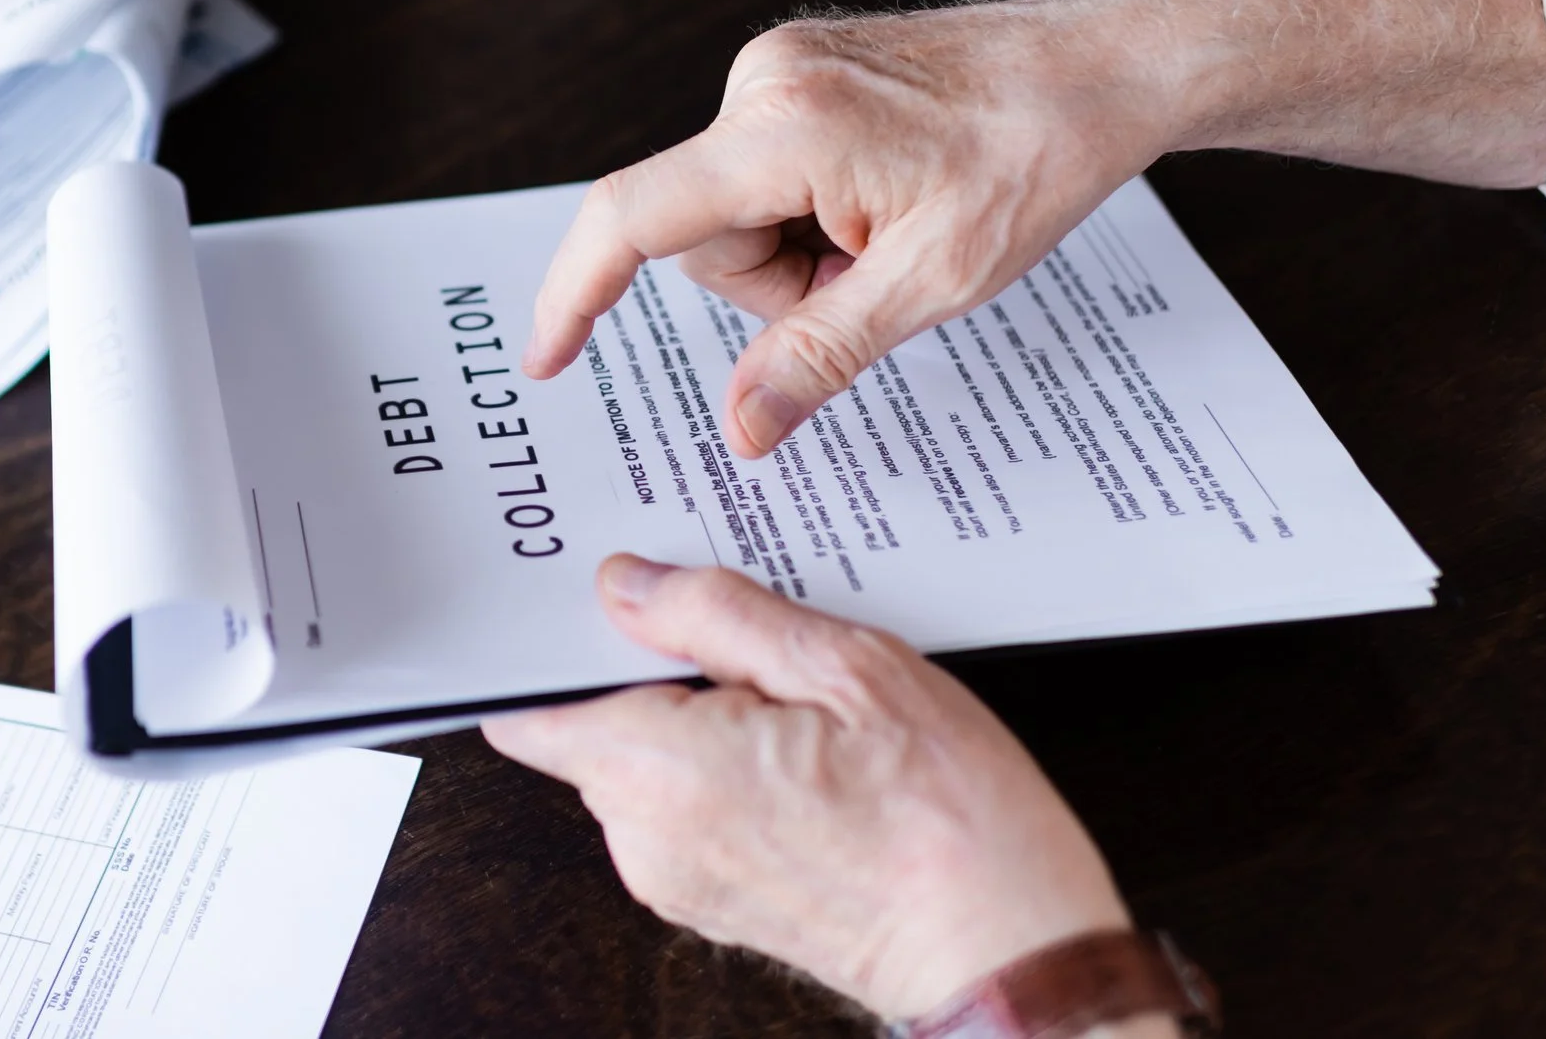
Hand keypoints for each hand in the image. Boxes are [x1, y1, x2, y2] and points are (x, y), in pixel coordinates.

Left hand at [484, 556, 1135, 1022]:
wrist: (1014, 960)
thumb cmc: (952, 824)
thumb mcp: (851, 668)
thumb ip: (719, 614)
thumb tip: (630, 586)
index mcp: (661, 773)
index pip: (530, 705)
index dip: (558, 640)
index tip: (603, 597)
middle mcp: (647, 839)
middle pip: (594, 720)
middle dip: (650, 667)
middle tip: (745, 632)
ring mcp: (677, 881)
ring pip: (644, 760)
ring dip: (697, 714)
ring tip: (800, 695)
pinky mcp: (714, 901)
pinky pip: (686, 806)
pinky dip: (724, 764)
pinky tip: (809, 747)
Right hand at [520, 5, 1166, 457]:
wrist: (1097, 66)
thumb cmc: (1034, 155)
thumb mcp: (932, 283)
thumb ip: (820, 356)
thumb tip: (741, 426)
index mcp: (782, 130)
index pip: (633, 218)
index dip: (576, 294)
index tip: (548, 357)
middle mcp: (762, 84)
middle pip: (699, 236)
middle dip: (774, 285)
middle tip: (871, 279)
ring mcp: (778, 69)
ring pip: (731, 212)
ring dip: (799, 252)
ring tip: (890, 237)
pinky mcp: (797, 73)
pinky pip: (762, 173)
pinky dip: (810, 212)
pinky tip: (884, 202)